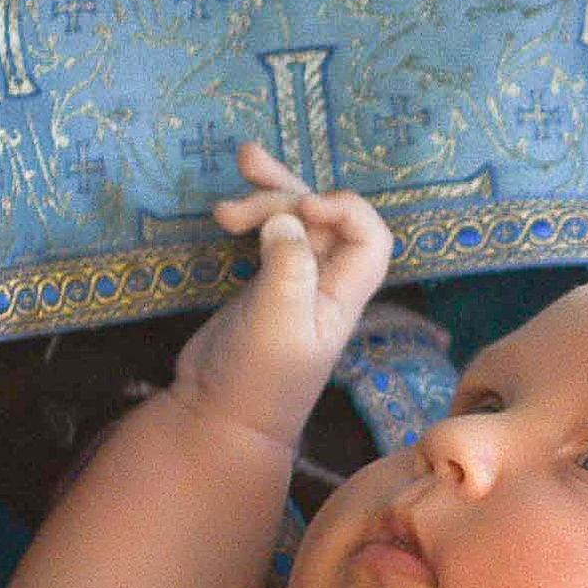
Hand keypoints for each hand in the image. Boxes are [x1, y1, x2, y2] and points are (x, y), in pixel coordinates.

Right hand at [179, 149, 394, 446]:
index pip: (371, 236)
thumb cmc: (255, 381)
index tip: (302, 208)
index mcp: (343, 297)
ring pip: (293, 220)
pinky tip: (226, 211)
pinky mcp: (261, 285)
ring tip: (239, 168)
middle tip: (246, 177)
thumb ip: (287, 266)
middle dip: (290, 190)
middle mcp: (325, 285)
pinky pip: (267, 235)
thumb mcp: (275, 323)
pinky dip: (252, 215)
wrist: (217, 419)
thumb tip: (286, 219)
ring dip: (269, 192)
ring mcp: (293, 282)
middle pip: (325, 217)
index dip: (345, 209)